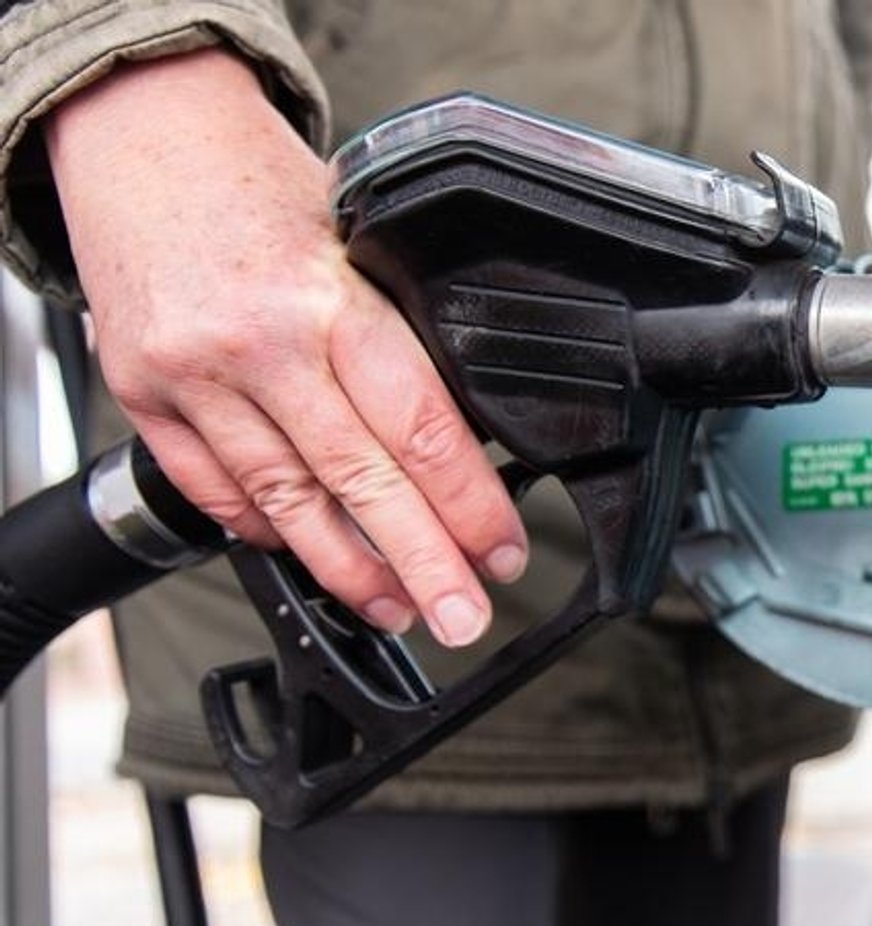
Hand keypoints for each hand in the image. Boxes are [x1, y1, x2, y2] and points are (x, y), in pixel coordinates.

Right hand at [45, 49, 524, 646]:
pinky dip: (265, 530)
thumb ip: (398, 332)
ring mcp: (193, 377)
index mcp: (329, 300)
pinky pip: (214, 487)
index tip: (502, 551)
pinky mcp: (143, 396)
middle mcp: (258, 345)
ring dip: (348, 569)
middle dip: (422, 562)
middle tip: (463, 617)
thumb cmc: (261, 183)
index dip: (467, 505)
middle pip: (360, 482)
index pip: (419, 428)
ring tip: (398, 608)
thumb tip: (465, 433)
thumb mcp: (358, 240)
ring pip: (285, 501)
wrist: (138, 130)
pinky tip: (311, 560)